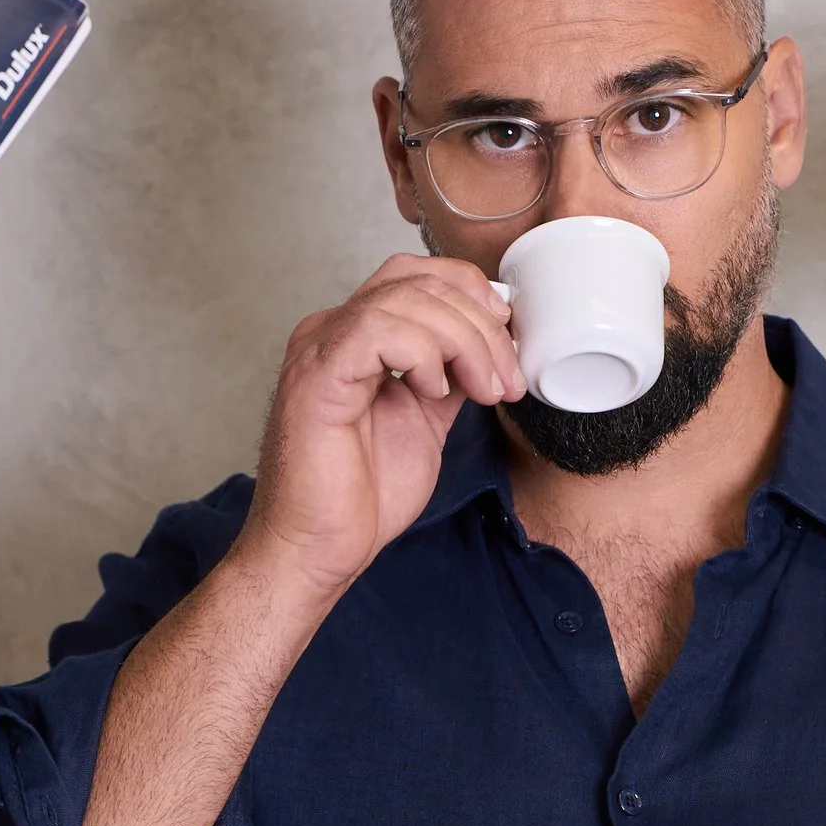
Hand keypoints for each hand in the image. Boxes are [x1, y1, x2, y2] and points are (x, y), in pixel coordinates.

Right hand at [241, 255, 523, 603]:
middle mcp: (332, 331)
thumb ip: (452, 375)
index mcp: (356, 337)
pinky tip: (434, 393)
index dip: (472, 296)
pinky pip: (378, 330)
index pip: (418, 275)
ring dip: (464, 342)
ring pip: (405, 299)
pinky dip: (423, 355)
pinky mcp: (316, 375)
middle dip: (480, 323)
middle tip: (505, 378)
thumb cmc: (361, 496)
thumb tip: (493, 345)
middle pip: (417, 279)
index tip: (509, 344)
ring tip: (484, 391)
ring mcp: (320, 349)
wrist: (319, 550)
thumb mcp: (428, 419)